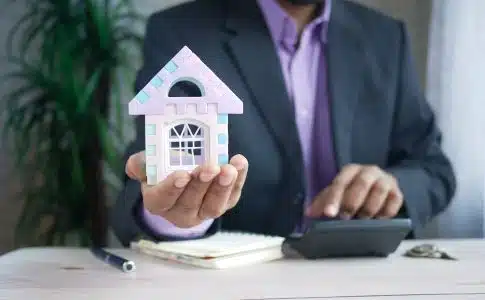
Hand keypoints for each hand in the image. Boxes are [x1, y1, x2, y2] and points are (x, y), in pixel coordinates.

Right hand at [126, 151, 248, 227]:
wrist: (184, 172)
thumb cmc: (163, 169)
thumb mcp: (149, 164)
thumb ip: (141, 164)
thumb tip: (136, 165)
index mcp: (158, 203)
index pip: (162, 199)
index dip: (172, 188)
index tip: (182, 175)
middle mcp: (180, 213)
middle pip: (190, 203)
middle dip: (201, 185)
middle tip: (210, 167)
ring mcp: (204, 211)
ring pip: (214, 206)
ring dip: (222, 187)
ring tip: (229, 169)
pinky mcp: (224, 204)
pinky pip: (232, 196)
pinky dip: (238, 180)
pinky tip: (240, 163)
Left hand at [306, 164, 402, 219]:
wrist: (380, 185)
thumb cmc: (353, 190)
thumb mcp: (337, 193)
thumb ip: (323, 202)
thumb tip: (308, 213)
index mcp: (350, 170)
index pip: (340, 183)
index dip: (333, 199)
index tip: (329, 214)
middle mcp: (369, 171)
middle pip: (361, 184)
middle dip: (352, 203)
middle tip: (345, 218)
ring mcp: (385, 181)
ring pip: (379, 192)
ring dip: (369, 209)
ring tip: (362, 220)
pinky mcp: (397, 192)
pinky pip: (394, 203)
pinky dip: (385, 213)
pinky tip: (378, 220)